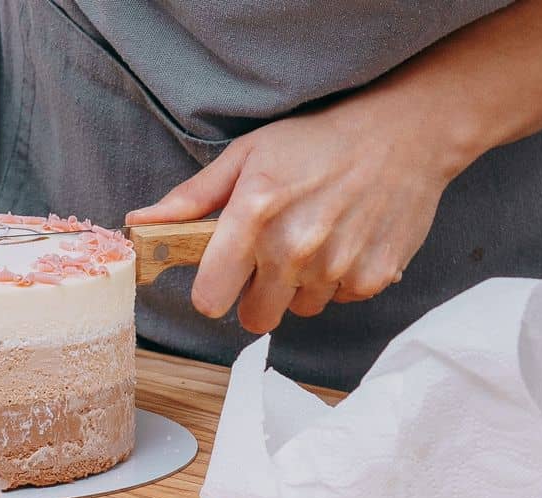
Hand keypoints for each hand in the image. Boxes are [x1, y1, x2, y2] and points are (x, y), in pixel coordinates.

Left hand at [126, 89, 468, 334]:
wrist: (403, 135)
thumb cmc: (317, 142)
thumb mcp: (247, 155)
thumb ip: (192, 199)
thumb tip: (139, 225)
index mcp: (253, 215)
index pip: (210, 298)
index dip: (214, 290)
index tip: (224, 276)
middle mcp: (293, 247)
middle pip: (255, 318)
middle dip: (259, 295)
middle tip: (275, 256)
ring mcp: (335, 266)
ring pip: (300, 310)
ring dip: (302, 286)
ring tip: (317, 238)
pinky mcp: (372, 278)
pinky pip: (339, 300)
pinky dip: (340, 280)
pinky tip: (347, 240)